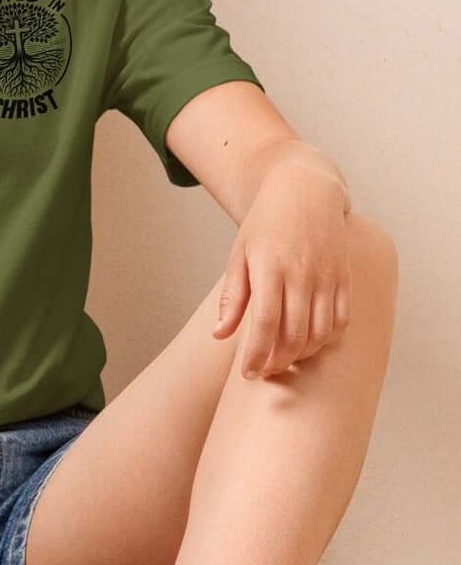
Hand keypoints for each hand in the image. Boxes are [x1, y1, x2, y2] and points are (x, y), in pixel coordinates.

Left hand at [214, 168, 352, 378]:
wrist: (305, 190)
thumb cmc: (265, 224)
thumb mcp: (239, 255)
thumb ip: (232, 297)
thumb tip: (219, 335)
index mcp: (271, 267)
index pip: (265, 324)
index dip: (257, 355)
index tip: (248, 374)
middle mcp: (303, 274)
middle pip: (295, 334)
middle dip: (278, 361)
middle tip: (263, 372)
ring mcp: (328, 277)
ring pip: (321, 332)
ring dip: (302, 354)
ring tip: (283, 361)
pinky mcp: (345, 278)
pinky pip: (342, 320)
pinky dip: (327, 340)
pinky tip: (310, 345)